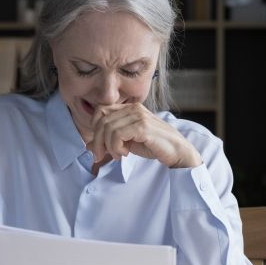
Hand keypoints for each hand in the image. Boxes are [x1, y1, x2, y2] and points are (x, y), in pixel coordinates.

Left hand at [87, 103, 201, 168]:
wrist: (177, 151)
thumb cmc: (154, 145)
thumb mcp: (126, 143)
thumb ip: (108, 141)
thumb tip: (88, 146)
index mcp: (129, 108)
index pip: (100, 110)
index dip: (94, 128)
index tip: (98, 145)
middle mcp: (133, 108)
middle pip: (101, 120)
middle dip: (97, 141)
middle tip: (101, 156)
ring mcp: (138, 116)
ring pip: (107, 128)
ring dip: (108, 146)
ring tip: (118, 154)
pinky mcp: (142, 126)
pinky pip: (117, 135)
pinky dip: (116, 147)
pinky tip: (125, 153)